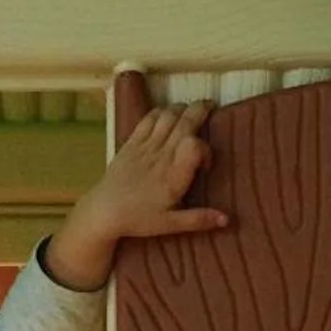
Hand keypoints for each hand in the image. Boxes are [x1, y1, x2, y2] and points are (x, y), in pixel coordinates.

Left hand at [45, 102, 225, 289]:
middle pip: (184, 123)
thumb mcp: (170, 224)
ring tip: (191, 108)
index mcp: (173, 176)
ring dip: (182, 108)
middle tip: (211, 106)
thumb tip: (227, 219)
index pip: (194, 146)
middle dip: (200, 110)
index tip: (205, 165)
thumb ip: (199, 219)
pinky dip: (161, 111)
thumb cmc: (138, 219)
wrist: (104, 210)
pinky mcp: (131, 142)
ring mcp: (145, 146)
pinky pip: (148, 119)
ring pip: (167, 116)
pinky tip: (168, 113)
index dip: (205, 150)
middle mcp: (161, 156)